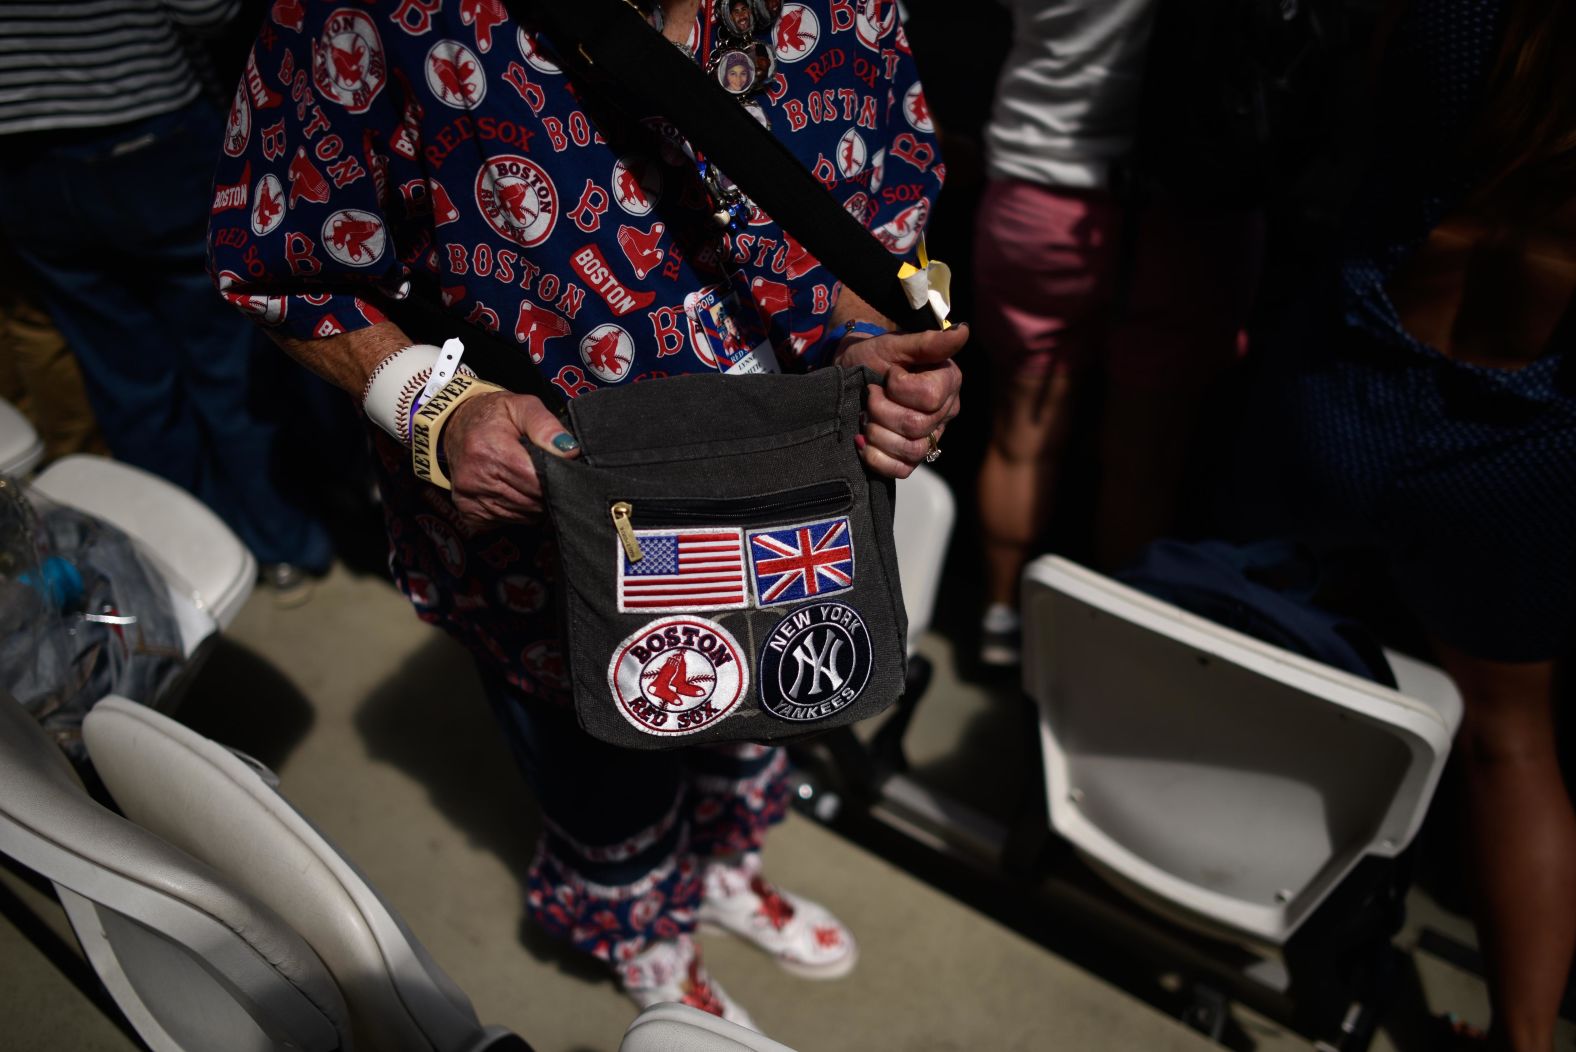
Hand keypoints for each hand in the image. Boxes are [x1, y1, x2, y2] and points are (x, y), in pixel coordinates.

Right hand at [439, 391, 579, 529]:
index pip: (536, 482)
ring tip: (530, 482)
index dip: (553, 478)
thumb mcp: (522, 406)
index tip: (558, 468)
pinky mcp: (468, 512)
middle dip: (545, 492)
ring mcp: (469, 498)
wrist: (455, 425)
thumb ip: (546, 426)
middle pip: (530, 502)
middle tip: (546, 475)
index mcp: (489, 450)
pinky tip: (515, 492)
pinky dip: (517, 512)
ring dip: (533, 504)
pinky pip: (506, 521)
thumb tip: (569, 450)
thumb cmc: (495, 415)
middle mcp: (475, 478)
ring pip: (522, 516)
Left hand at [835, 323, 966, 477]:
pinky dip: (876, 458)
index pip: (929, 397)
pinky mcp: (911, 459)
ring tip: (865, 417)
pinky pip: (901, 471)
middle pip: (916, 426)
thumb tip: (963, 330)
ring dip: (877, 433)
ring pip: (911, 450)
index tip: (888, 375)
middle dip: (881, 410)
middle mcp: (945, 413)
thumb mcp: (895, 345)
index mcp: (948, 382)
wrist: (850, 375)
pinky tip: (862, 441)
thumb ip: (928, 342)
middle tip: (869, 396)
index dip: (899, 388)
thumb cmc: (875, 357)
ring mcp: (930, 438)